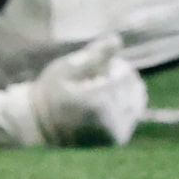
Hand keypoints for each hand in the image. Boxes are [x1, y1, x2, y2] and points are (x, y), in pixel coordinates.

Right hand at [26, 35, 146, 146]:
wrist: (42, 127)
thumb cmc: (52, 92)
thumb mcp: (67, 68)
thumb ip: (94, 54)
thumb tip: (117, 39)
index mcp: (98, 103)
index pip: (126, 75)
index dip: (112, 66)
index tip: (94, 72)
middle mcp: (110, 122)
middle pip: (132, 87)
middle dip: (118, 79)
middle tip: (94, 83)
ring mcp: (116, 133)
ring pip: (136, 99)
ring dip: (122, 91)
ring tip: (97, 94)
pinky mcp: (118, 139)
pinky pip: (132, 113)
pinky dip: (122, 104)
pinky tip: (101, 105)